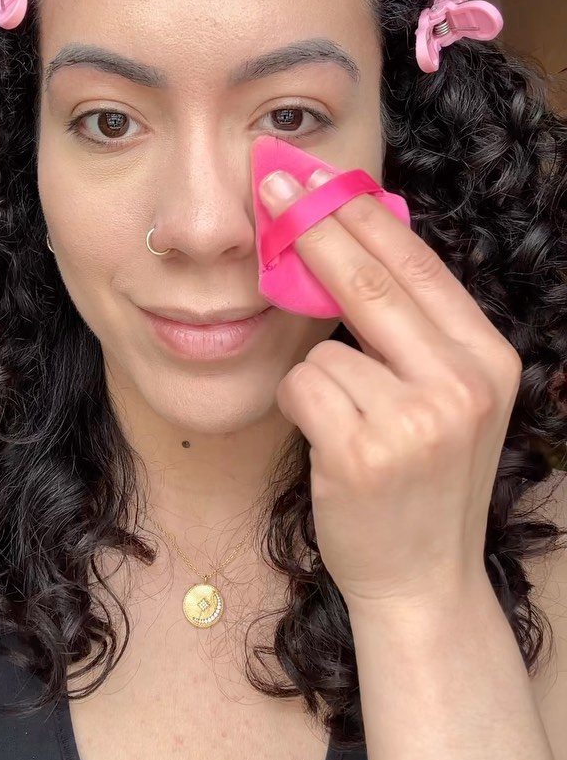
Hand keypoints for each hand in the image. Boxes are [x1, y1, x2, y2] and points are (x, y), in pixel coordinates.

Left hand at [257, 166, 522, 613]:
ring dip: (318, 375)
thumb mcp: (447, 400)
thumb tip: (349, 243)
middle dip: (313, 226)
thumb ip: (416, 333)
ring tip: (349, 427)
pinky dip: (301, 406)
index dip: (363, 216)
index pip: (419, 266)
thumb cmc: (423, 482)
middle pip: (369, 282)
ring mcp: (416, 420)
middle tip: (272, 186)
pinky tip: (329, 445)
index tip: (321, 178)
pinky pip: (303, 386)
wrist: (423, 581)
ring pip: (326, 345)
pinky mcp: (364, 452)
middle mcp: (462, 383)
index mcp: (489, 359)